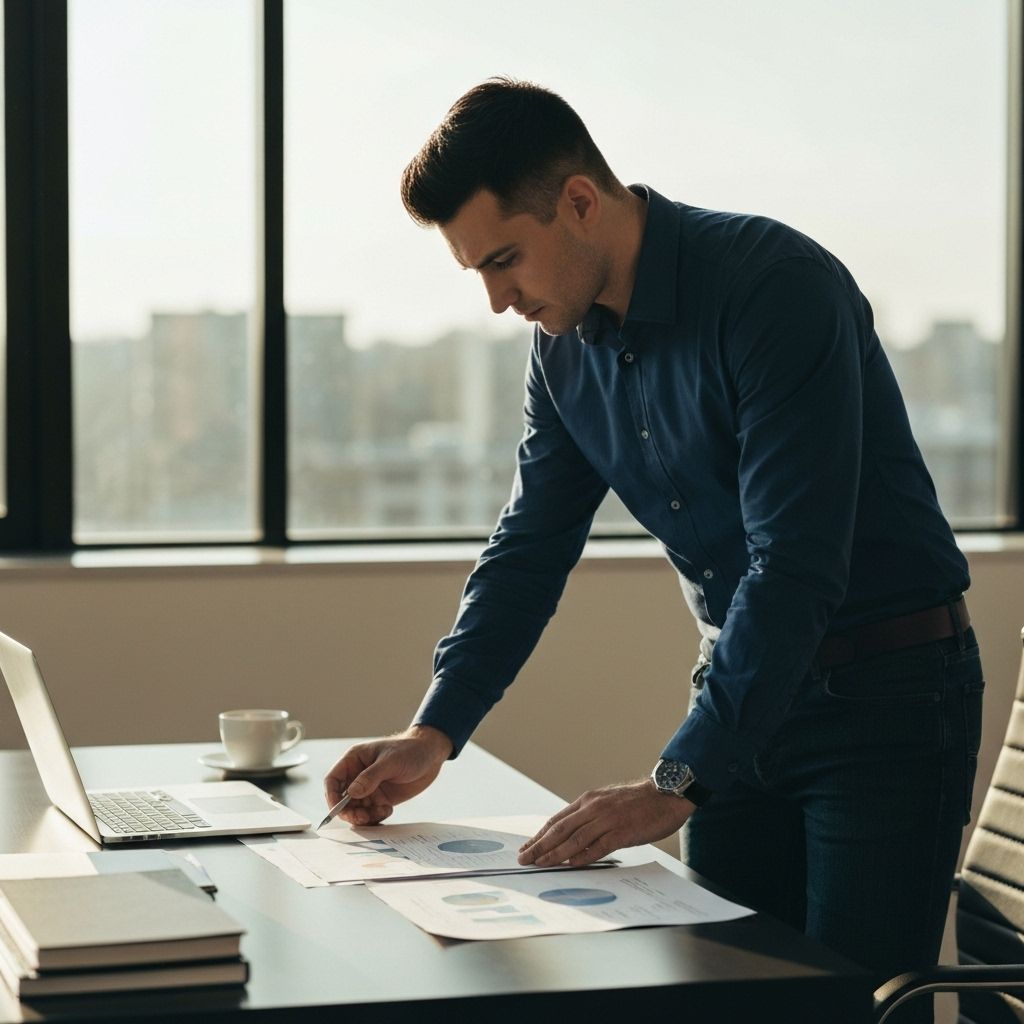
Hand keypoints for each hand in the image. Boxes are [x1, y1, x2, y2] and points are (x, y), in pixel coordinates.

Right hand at [323, 725, 452, 824]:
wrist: (431, 755)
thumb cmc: (410, 750)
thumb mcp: (390, 761)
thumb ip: (370, 777)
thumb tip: (351, 793)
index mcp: (354, 760)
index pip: (333, 780)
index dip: (331, 796)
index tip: (337, 810)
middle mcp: (358, 776)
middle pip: (341, 800)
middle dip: (348, 811)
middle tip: (362, 817)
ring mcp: (369, 788)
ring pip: (355, 810)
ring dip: (363, 817)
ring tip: (381, 811)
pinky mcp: (380, 799)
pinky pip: (370, 814)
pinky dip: (375, 818)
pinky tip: (388, 810)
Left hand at [517, 779, 694, 867]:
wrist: (666, 794)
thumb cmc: (638, 802)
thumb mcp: (607, 803)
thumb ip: (590, 817)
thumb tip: (572, 837)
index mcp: (588, 801)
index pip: (557, 820)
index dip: (539, 835)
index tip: (526, 847)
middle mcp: (594, 808)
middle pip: (560, 829)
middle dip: (539, 846)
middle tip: (523, 859)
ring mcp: (608, 819)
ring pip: (575, 839)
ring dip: (555, 854)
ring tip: (541, 865)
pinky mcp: (623, 831)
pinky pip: (598, 846)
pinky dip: (583, 856)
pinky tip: (571, 865)